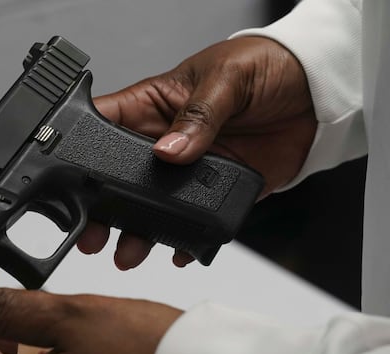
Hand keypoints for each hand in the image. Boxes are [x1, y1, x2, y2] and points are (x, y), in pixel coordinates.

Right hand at [79, 36, 316, 268]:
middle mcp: (163, 141)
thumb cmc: (265, 66)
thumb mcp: (227, 79)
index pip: (103, 125)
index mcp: (152, 106)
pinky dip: (184, 239)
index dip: (81, 151)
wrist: (318, 92)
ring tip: (129, 251)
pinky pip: (193, 221)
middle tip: (93, 232)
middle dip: (101, 207)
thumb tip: (168, 149)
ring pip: (149, 207)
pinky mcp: (217, 190)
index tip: (71, 178)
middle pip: (117, 178)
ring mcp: (188, 170)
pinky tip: (177, 250)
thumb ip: (198, 115)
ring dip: (136, 232)